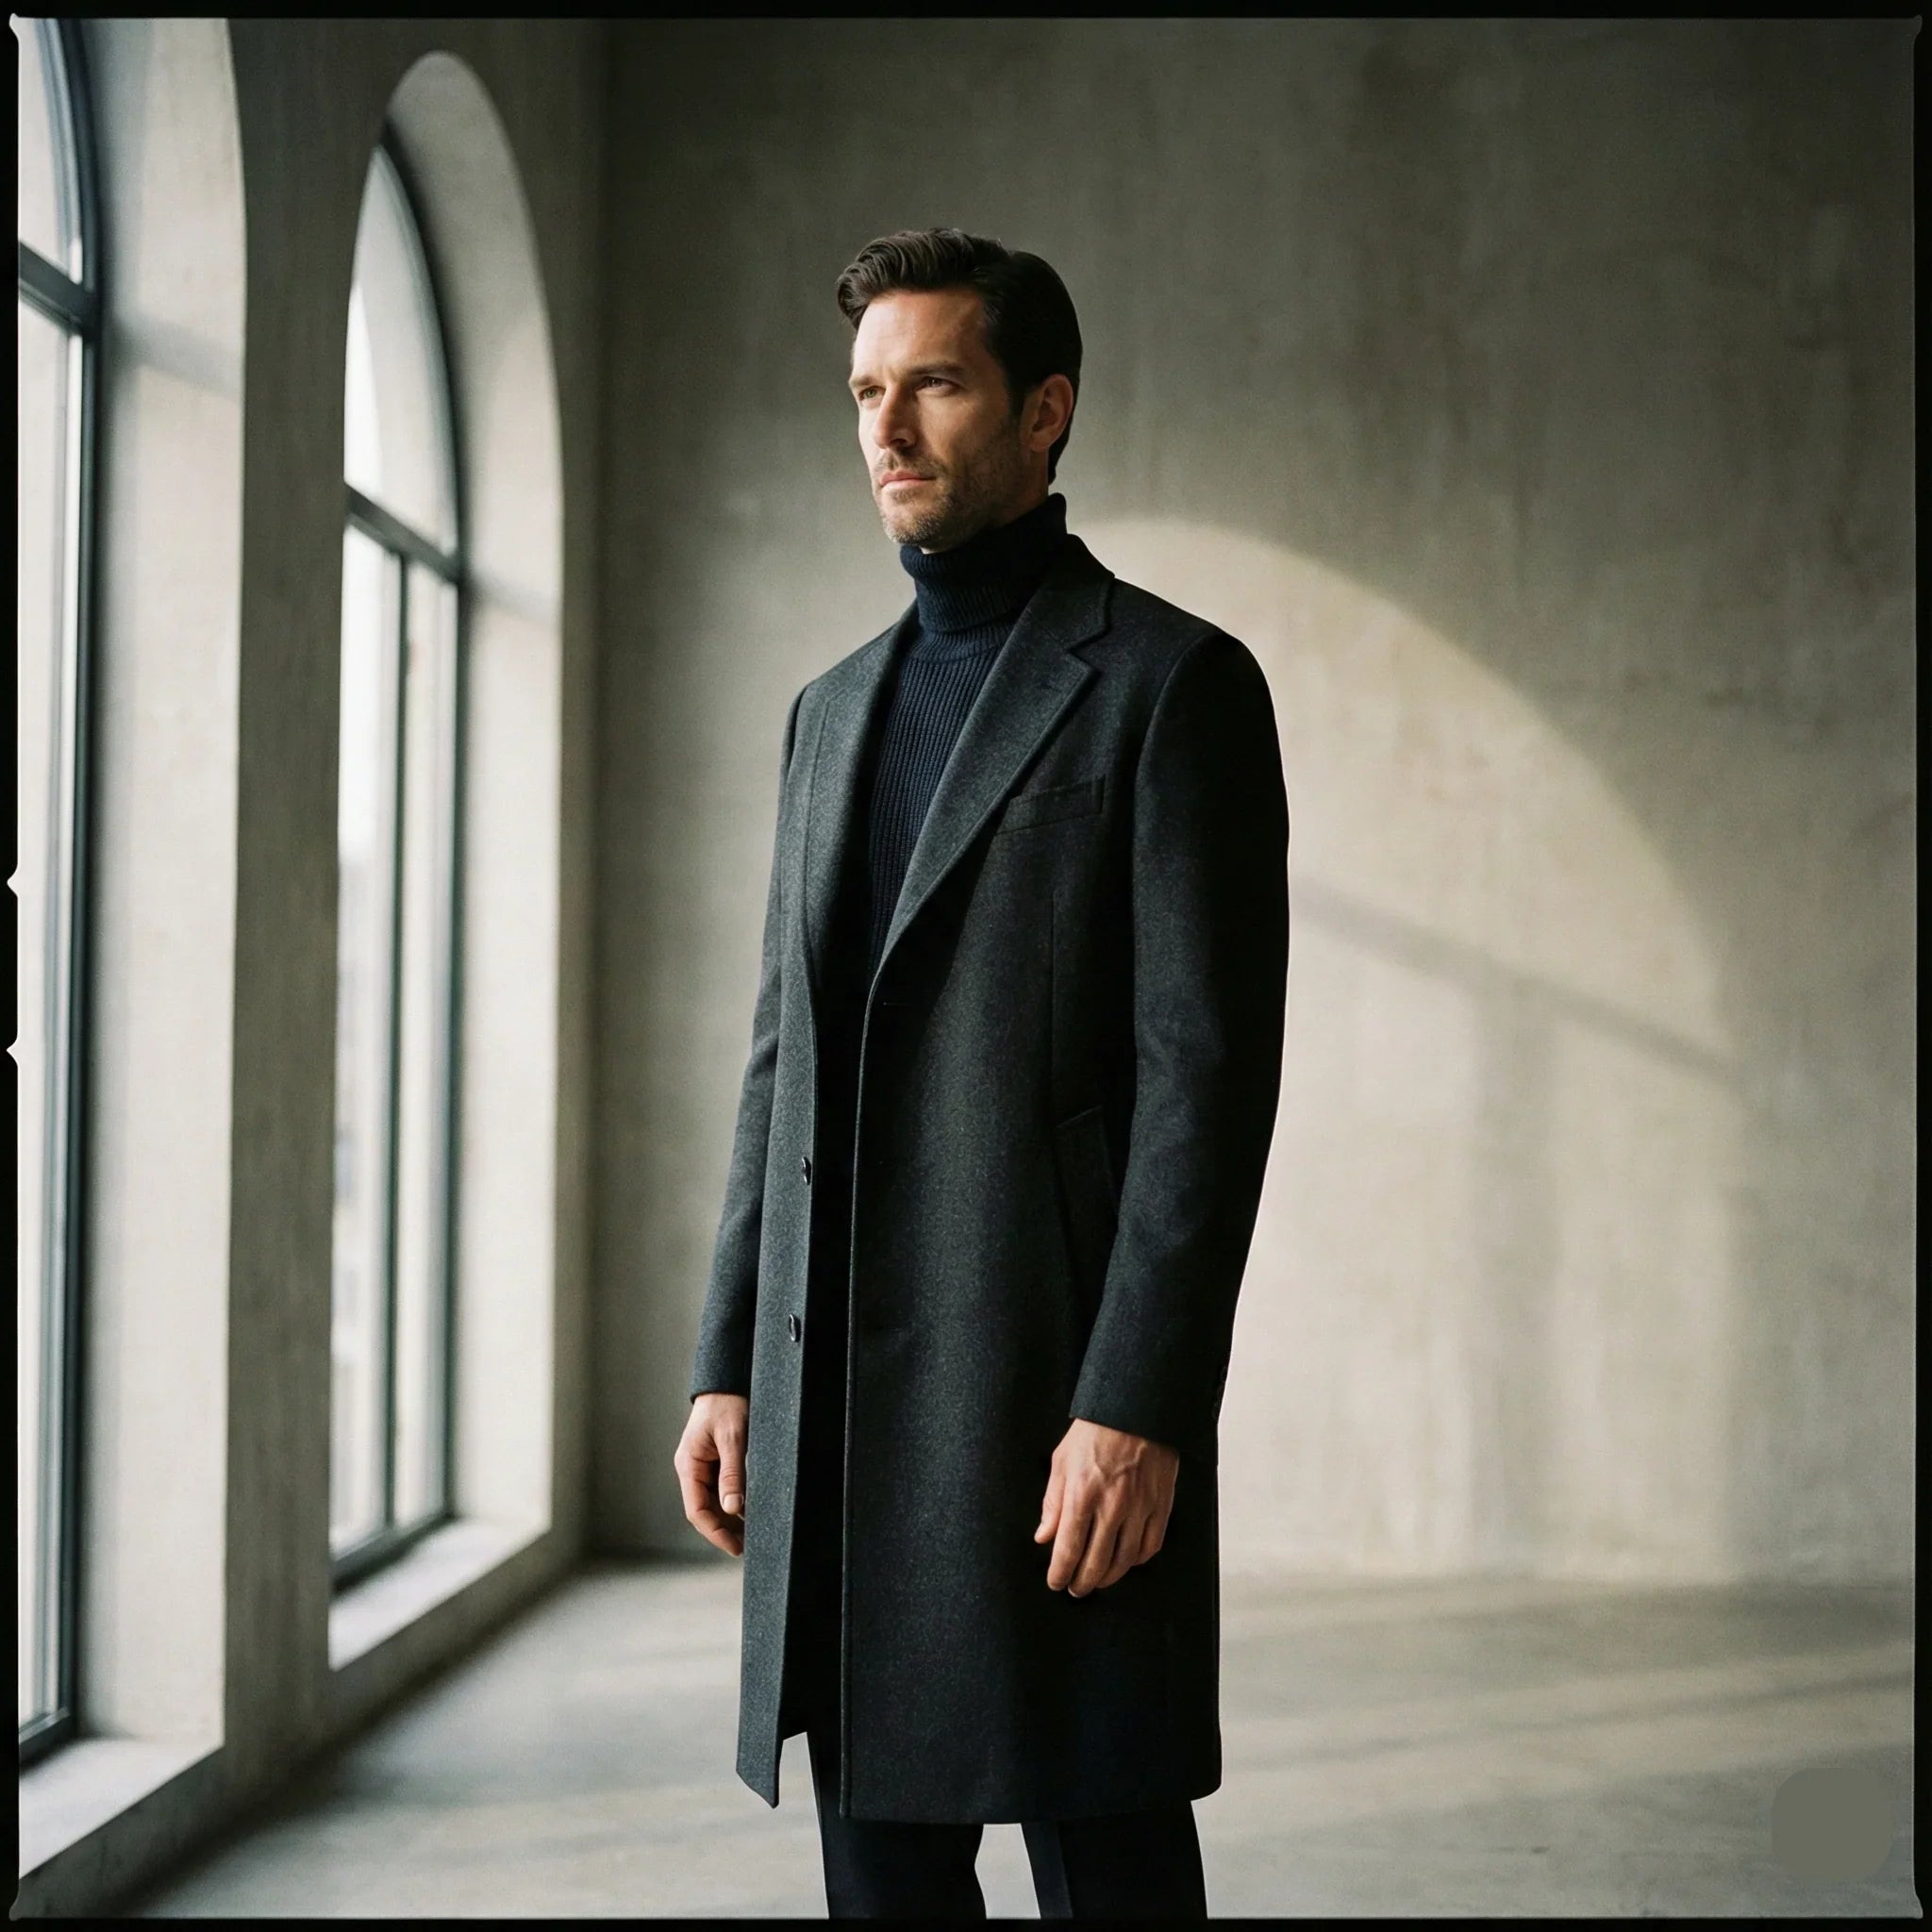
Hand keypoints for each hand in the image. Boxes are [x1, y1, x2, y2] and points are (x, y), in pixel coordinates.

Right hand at [676, 1392, 749, 1556]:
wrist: (727, 1381)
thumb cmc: (728, 1405)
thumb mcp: (733, 1438)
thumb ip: (732, 1473)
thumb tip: (732, 1508)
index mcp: (688, 1465)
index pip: (697, 1511)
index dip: (715, 1532)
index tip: (736, 1547)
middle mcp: (692, 1469)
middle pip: (705, 1510)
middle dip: (724, 1530)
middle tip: (749, 1546)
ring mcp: (702, 1467)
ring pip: (714, 1502)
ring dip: (730, 1519)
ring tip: (752, 1535)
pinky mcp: (714, 1463)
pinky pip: (721, 1490)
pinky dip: (734, 1503)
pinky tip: (750, 1513)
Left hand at [1034, 1417, 1177, 1595]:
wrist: (1136, 1409)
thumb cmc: (1095, 1432)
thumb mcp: (1062, 1461)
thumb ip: (1052, 1503)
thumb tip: (1044, 1537)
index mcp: (1082, 1494)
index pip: (1068, 1549)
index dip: (1060, 1573)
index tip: (1055, 1582)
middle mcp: (1112, 1506)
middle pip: (1096, 1562)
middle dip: (1082, 1582)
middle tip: (1075, 1588)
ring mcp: (1140, 1507)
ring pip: (1125, 1560)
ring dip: (1109, 1577)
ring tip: (1098, 1581)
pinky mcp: (1161, 1505)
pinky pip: (1151, 1545)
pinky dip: (1138, 1560)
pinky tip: (1127, 1561)